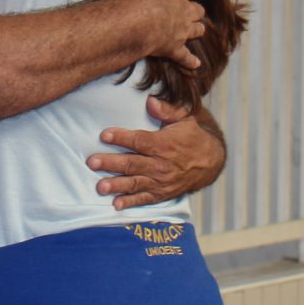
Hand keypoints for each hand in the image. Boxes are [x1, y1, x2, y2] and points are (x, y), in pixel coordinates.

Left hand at [86, 98, 227, 208]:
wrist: (211, 162)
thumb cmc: (193, 136)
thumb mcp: (185, 118)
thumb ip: (167, 109)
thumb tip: (150, 100)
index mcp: (164, 144)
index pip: (139, 140)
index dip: (121, 137)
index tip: (103, 135)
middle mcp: (161, 164)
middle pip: (132, 163)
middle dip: (111, 163)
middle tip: (92, 162)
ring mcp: (161, 181)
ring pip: (135, 182)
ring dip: (117, 185)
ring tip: (100, 187)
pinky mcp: (162, 193)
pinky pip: (145, 198)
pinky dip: (131, 202)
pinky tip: (116, 204)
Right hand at [126, 0, 203, 69]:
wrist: (140, 19)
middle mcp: (184, 11)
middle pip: (197, 10)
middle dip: (197, 11)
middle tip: (196, 12)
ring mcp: (181, 31)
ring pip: (196, 30)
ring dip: (197, 30)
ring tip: (199, 30)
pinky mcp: (174, 48)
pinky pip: (184, 56)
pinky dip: (190, 61)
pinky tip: (196, 65)